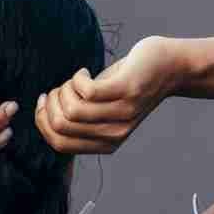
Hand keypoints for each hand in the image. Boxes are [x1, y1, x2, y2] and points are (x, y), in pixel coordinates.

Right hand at [35, 35, 182, 154]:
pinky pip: (87, 91)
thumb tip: (44, 118)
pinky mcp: (126, 91)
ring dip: (64, 89)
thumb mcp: (104, 109)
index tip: (43, 100)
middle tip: (61, 87)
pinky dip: (78, 78)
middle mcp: (114, 134)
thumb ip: (81, 119)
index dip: (42, 121)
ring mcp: (122, 114)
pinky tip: (85, 72)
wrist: (171, 68)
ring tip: (75, 80)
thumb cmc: (129, 84)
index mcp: (106, 144)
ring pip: (71, 110)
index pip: (59, 144)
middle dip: (50, 103)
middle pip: (61, 126)